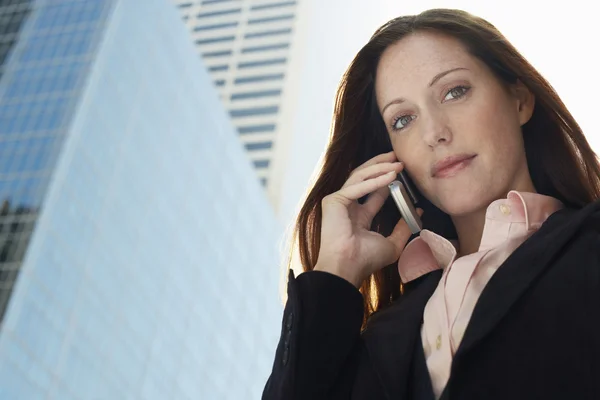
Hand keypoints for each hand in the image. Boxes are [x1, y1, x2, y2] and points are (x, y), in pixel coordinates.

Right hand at [314, 151, 418, 287]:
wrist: (348, 267)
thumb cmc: (365, 260)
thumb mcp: (392, 244)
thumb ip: (403, 228)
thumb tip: (419, 212)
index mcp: (358, 216)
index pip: (374, 192)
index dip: (388, 180)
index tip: (403, 171)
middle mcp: (347, 206)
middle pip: (364, 178)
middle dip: (381, 165)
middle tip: (398, 157)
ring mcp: (339, 202)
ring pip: (359, 177)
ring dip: (379, 168)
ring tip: (397, 163)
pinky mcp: (333, 201)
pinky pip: (356, 187)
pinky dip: (373, 181)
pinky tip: (390, 176)